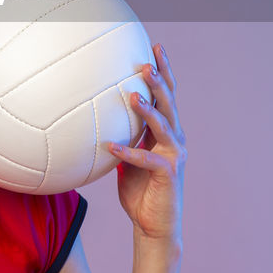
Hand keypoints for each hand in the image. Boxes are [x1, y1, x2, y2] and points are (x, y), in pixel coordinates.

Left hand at [107, 43, 185, 242]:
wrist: (153, 225)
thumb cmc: (140, 192)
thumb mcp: (127, 160)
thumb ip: (122, 138)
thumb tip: (97, 118)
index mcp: (166, 132)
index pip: (167, 95)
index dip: (164, 71)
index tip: (155, 47)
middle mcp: (175, 139)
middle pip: (170, 103)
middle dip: (160, 81)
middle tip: (146, 63)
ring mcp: (175, 156)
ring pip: (164, 125)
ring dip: (148, 109)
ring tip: (132, 95)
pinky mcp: (168, 174)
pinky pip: (147, 159)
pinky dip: (128, 152)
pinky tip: (110, 147)